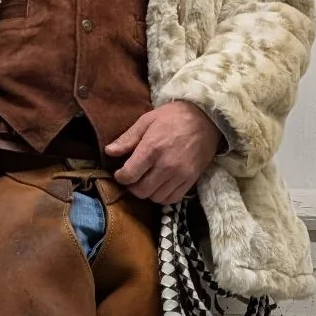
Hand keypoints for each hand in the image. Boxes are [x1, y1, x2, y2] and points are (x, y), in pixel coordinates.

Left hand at [107, 103, 222, 204]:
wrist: (206, 118)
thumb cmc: (174, 116)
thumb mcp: (147, 120)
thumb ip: (128, 138)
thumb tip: (109, 152)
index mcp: (152, 148)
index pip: (129, 175)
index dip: (121, 177)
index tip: (121, 173)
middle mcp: (166, 165)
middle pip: (141, 190)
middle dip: (132, 186)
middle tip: (133, 177)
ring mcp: (180, 175)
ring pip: (155, 197)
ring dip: (147, 192)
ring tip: (147, 180)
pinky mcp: (191, 180)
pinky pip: (172, 199)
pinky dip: (163, 196)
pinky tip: (160, 185)